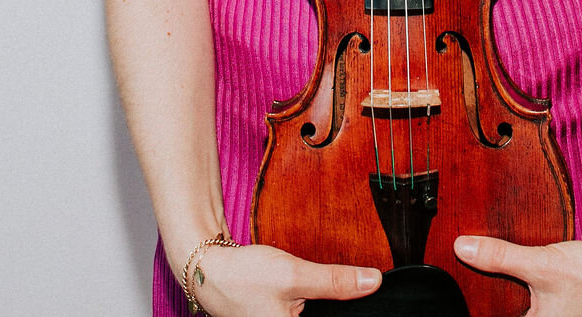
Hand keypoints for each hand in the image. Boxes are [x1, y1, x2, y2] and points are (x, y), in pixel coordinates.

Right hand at [186, 242, 379, 316]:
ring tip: (312, 292)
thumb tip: (373, 282)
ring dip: (327, 305)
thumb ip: (335, 281)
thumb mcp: (294, 275)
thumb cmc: (243, 276)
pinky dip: (312, 305)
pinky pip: (303, 315)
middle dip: (338, 306)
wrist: (208, 269)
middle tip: (343, 288)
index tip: (370, 299)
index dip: (354, 312)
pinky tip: (312, 296)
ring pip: (320, 315)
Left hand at [454, 231, 581, 316]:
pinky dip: (531, 295)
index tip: (468, 302)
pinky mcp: (570, 312)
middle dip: (505, 300)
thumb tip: (462, 248)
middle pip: (514, 311)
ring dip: (518, 297)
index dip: (482, 310)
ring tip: (509, 286)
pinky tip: (529, 283)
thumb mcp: (541, 264)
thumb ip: (500, 258)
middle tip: (488, 289)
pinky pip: (540, 306)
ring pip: (527, 309)